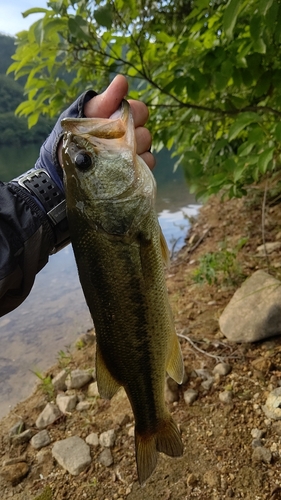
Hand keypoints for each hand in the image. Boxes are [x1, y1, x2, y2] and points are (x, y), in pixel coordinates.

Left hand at [36, 76, 154, 192]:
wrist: (62, 169)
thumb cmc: (74, 139)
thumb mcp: (85, 118)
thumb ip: (104, 101)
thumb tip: (122, 80)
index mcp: (120, 118)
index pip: (140, 110)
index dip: (133, 112)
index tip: (118, 118)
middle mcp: (130, 135)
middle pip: (144, 129)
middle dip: (130, 133)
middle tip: (112, 140)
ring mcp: (134, 153)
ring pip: (146, 145)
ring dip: (131, 149)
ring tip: (111, 155)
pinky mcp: (135, 172)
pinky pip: (147, 163)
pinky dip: (137, 164)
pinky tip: (120, 167)